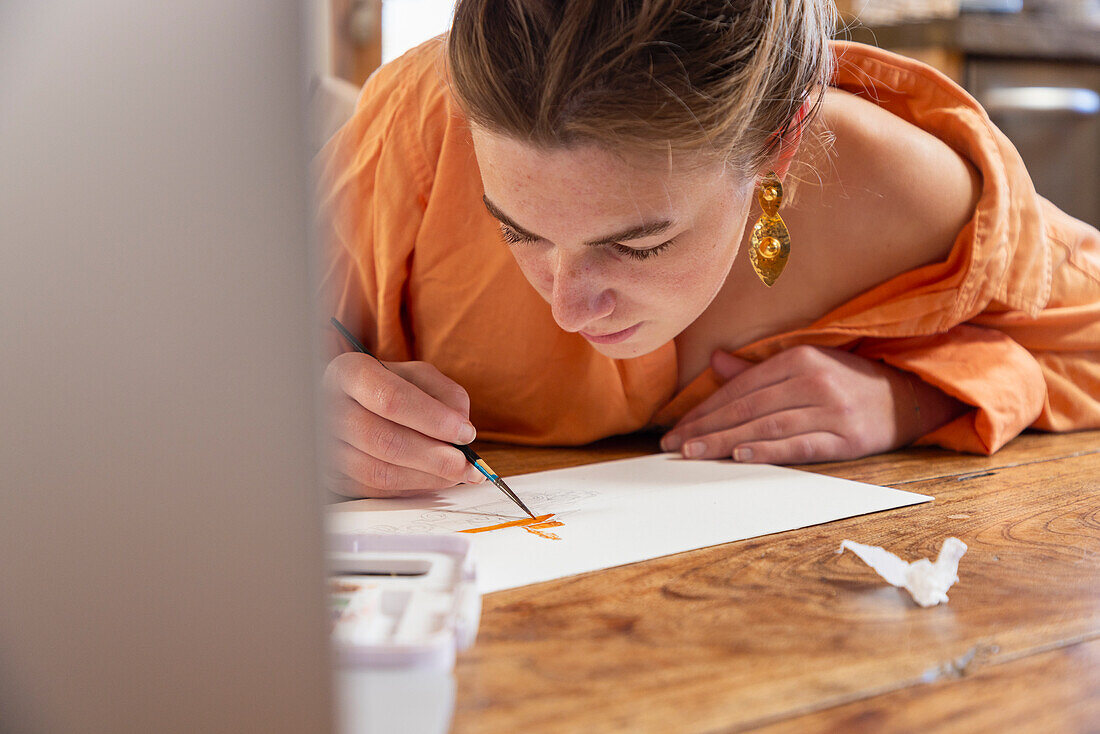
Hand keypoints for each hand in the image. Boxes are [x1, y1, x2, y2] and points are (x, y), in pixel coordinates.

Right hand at [321, 353, 486, 496]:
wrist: (351, 405)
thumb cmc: (388, 388)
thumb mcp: (418, 377)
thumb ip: (445, 395)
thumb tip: (461, 429)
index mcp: (349, 373)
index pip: (390, 398)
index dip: (432, 419)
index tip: (465, 433)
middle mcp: (328, 408)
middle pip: (383, 439)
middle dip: (433, 456)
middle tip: (466, 465)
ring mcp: (324, 446)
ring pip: (378, 471)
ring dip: (425, 478)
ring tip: (456, 475)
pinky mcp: (331, 475)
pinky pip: (375, 490)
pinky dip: (410, 488)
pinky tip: (432, 480)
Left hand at [661, 345, 964, 464]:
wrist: (912, 396)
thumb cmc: (849, 383)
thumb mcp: (806, 364)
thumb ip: (757, 368)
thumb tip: (715, 360)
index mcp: (798, 359)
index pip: (739, 387)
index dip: (704, 408)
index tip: (677, 427)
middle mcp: (812, 380)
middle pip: (747, 406)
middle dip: (705, 427)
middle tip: (674, 445)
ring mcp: (831, 409)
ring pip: (767, 425)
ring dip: (726, 440)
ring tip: (694, 453)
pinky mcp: (848, 437)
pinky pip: (801, 444)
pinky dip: (770, 450)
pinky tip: (742, 456)